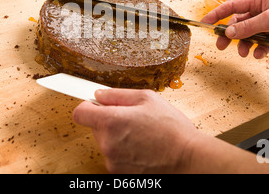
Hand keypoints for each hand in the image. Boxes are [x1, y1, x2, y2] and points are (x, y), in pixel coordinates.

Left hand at [73, 88, 197, 172]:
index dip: (88, 105)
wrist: (188, 159)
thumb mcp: (147, 99)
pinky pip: (114, 155)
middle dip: (108, 120)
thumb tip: (100, 94)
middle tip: (131, 118)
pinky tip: (142, 147)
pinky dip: (124, 150)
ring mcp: (112, 161)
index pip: (80, 113)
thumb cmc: (172, 129)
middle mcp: (107, 143)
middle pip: (95, 126)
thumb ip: (118, 94)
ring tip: (141, 134)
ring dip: (117, 136)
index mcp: (111, 121)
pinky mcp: (119, 173)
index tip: (95, 104)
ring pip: (105, 141)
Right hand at [200, 0, 268, 58]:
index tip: (205, 23)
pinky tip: (260, 54)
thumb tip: (229, 33)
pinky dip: (259, 50)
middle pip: (238, 24)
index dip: (216, 14)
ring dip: (245, 45)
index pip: (231, 6)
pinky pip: (262, 44)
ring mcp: (268, 24)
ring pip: (249, 36)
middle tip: (221, 46)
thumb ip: (249, 27)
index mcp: (258, 1)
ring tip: (245, 53)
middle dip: (229, 35)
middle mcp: (261, 11)